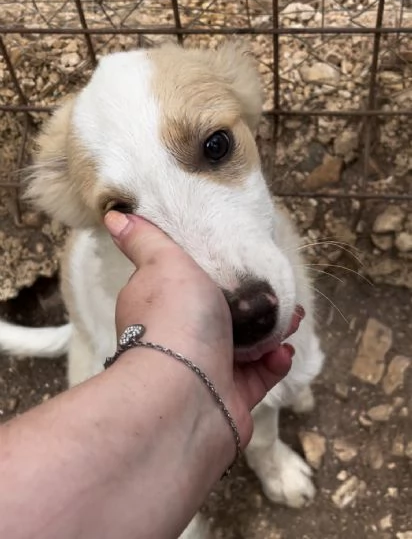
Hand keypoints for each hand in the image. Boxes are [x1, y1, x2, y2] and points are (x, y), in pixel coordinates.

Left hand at [104, 211, 292, 447]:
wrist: (186, 393)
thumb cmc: (176, 320)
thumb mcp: (163, 263)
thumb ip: (146, 239)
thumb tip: (114, 216)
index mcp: (162, 307)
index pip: (188, 286)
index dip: (217, 274)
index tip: (244, 264)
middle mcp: (180, 339)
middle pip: (224, 316)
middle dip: (256, 303)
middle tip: (280, 295)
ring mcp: (205, 370)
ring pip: (246, 346)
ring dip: (272, 331)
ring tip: (294, 319)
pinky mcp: (230, 397)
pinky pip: (258, 377)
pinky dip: (273, 363)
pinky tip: (283, 351)